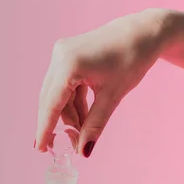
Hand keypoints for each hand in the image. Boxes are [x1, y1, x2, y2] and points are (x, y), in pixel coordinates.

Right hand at [35, 9, 167, 155]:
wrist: (142, 33)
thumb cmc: (131, 59)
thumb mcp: (113, 97)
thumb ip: (95, 125)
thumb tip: (84, 151)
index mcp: (69, 64)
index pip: (52, 104)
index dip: (45, 129)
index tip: (41, 149)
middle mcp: (60, 56)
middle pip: (51, 101)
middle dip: (59, 125)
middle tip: (67, 148)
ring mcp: (62, 54)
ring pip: (58, 95)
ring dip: (69, 116)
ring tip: (82, 134)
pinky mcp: (67, 56)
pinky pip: (65, 87)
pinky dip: (74, 104)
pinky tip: (83, 118)